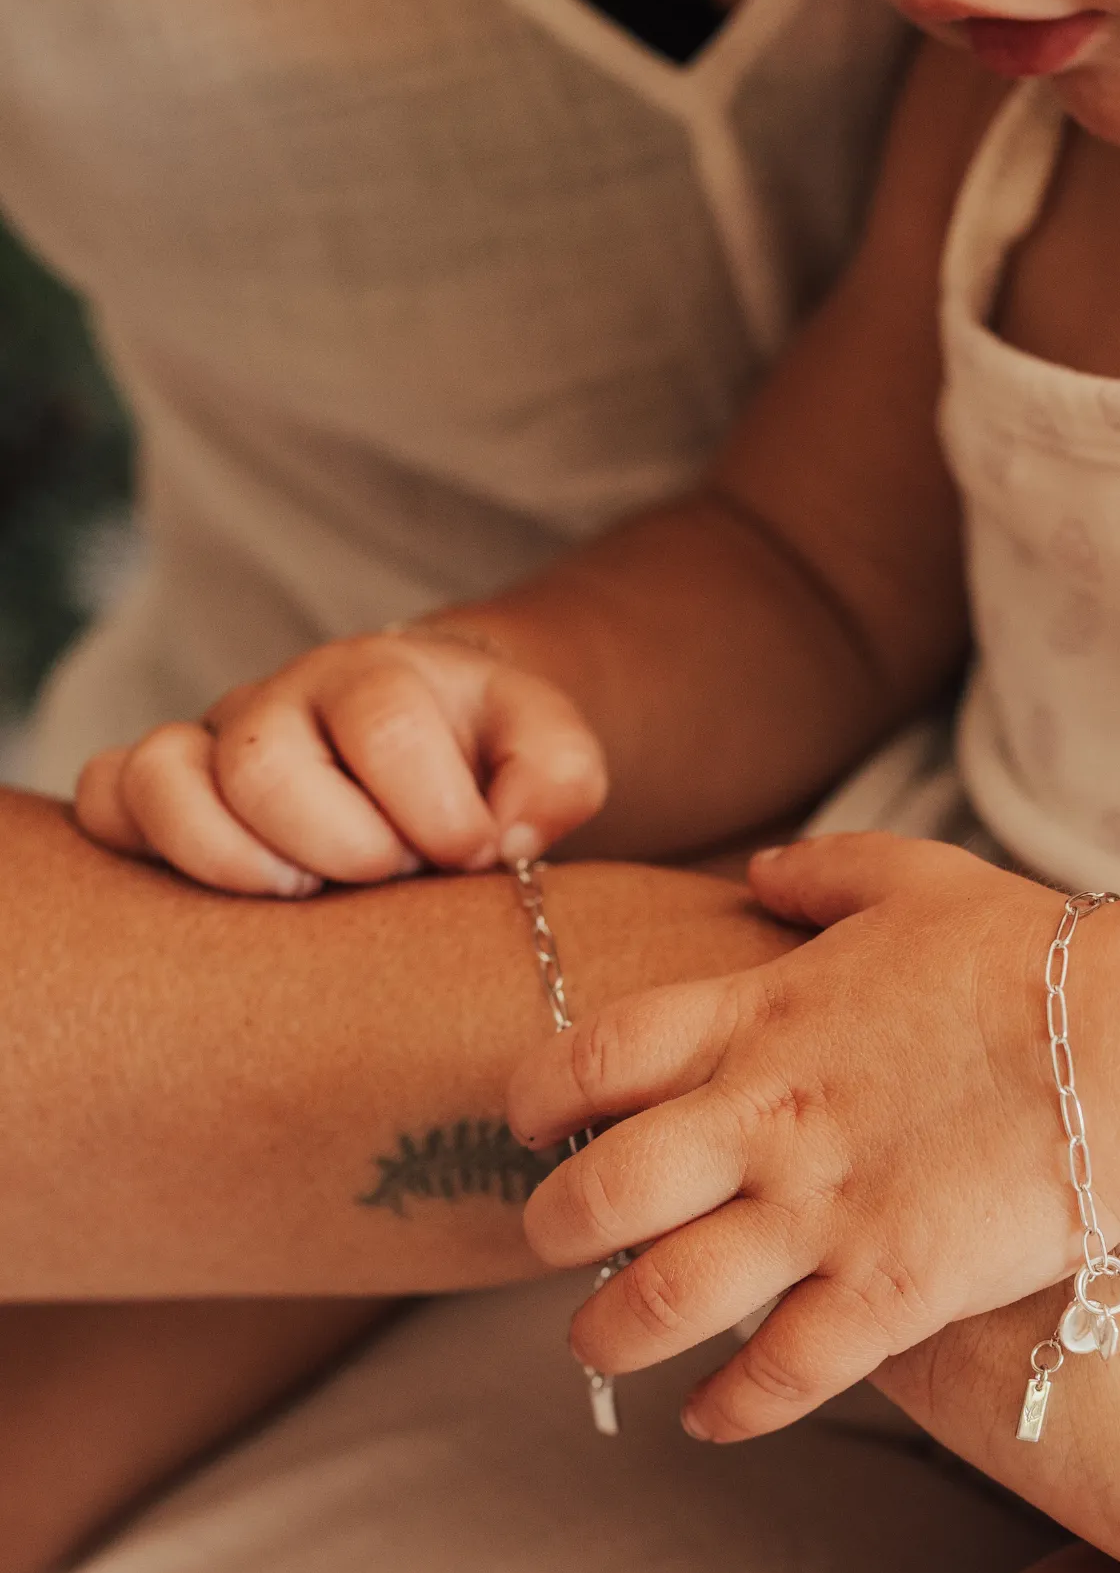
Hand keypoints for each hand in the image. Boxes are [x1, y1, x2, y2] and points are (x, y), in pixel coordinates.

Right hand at [74, 627, 607, 894]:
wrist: (435, 745)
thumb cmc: (486, 763)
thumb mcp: (548, 751)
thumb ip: (559, 775)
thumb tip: (509, 837)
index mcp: (379, 678)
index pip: (384, 720)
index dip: (433, 805)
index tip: (474, 856)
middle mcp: (282, 702)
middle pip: (264, 759)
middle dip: (339, 841)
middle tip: (393, 875)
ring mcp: (212, 745)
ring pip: (161, 776)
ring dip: (235, 857)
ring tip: (307, 894)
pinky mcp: (164, 792)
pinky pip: (106, 799)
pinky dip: (147, 845)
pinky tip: (230, 894)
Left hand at [507, 834, 1119, 1442]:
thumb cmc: (1035, 957)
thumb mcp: (916, 880)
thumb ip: (824, 872)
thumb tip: (760, 869)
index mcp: (759, 1017)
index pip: (590, 1058)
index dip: (536, 1099)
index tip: (532, 1125)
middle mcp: (767, 1121)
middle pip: (597, 1194)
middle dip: (547, 1229)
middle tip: (550, 1242)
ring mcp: (823, 1214)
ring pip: (661, 1301)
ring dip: (605, 1336)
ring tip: (594, 1346)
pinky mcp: (891, 1294)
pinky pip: (779, 1374)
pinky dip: (728, 1410)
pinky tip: (705, 1419)